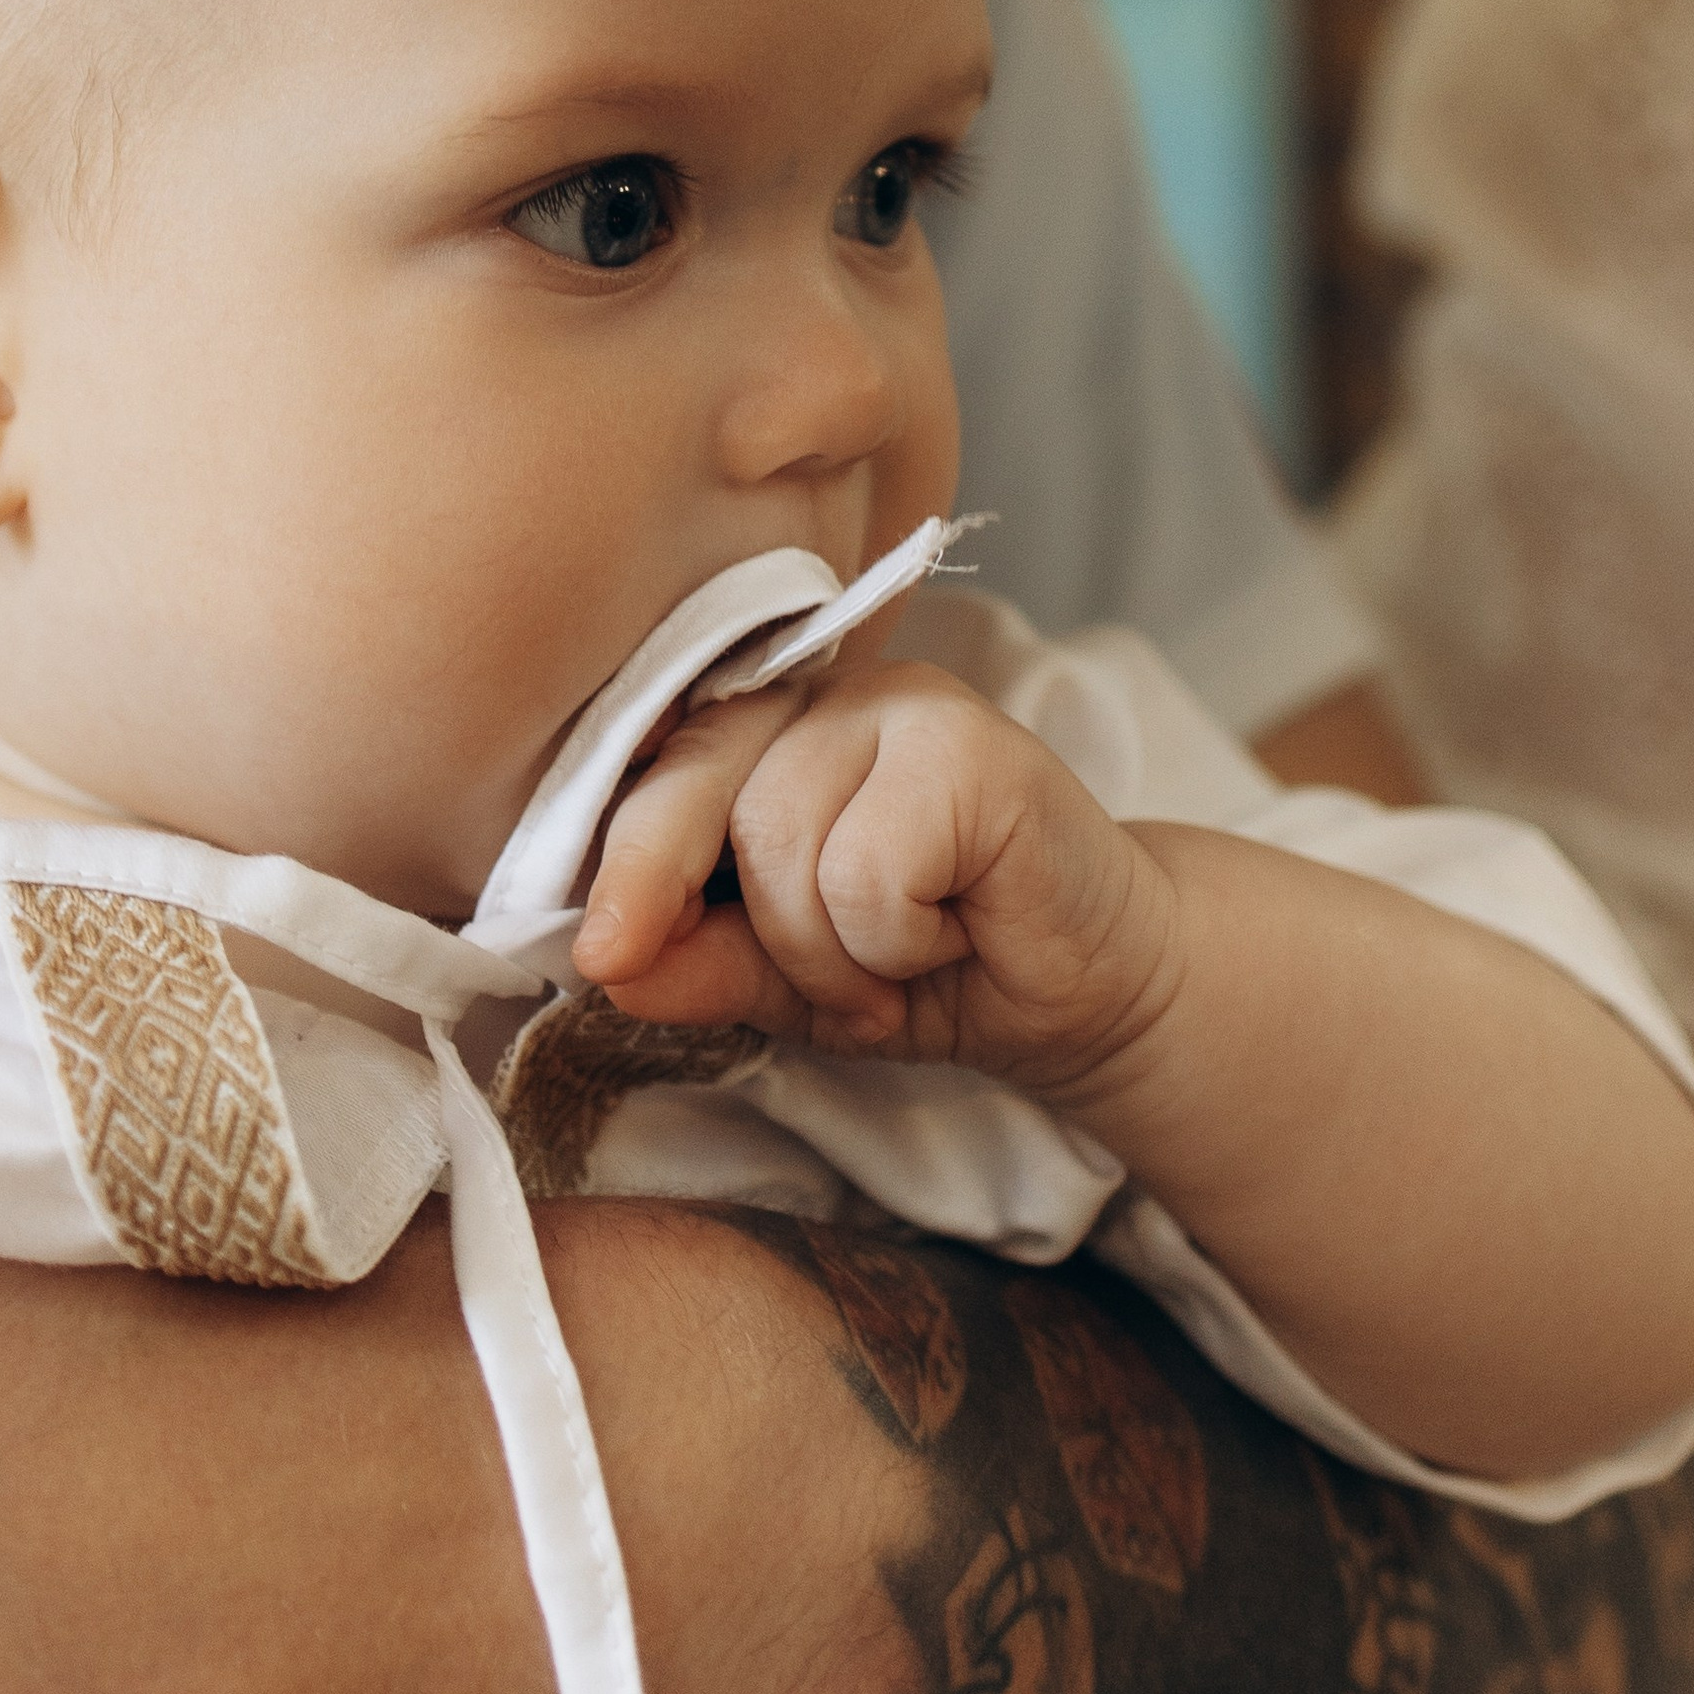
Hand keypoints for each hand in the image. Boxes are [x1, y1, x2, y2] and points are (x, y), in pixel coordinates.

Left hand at [572, 662, 1182, 1095]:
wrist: (1092, 990)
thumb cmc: (934, 969)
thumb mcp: (788, 984)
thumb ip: (699, 961)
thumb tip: (603, 961)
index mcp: (763, 730)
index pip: (654, 770)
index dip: (621, 861)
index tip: (600, 954)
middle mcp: (823, 694)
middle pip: (698, 789)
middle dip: (705, 908)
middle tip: (791, 999)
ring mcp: (900, 702)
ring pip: (781, 841)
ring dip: (832, 954)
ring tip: (899, 965)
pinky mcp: (971, 742)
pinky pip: (868, 868)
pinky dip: (896, 941)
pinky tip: (952, 935)